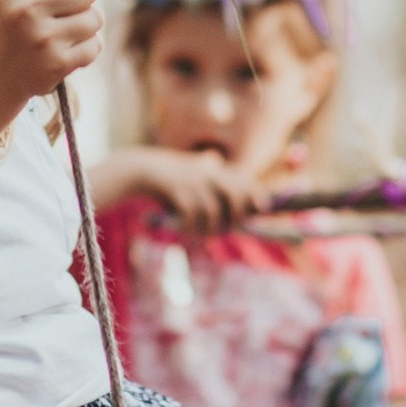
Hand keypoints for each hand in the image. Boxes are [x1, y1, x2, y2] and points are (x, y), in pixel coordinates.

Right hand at [0, 0, 101, 99]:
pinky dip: (84, 49)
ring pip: (94, 18)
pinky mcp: (56, 64)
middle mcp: (23, 7)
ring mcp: (40, 38)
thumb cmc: (7, 12)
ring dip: (83, 24)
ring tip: (57, 31)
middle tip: (52, 12)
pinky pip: (94, 46)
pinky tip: (60, 51)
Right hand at [129, 148, 265, 233]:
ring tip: (204, 236)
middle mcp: (207, 174)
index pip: (243, 180)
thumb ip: (214, 189)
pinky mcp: (178, 190)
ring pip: (214, 211)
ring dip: (210, 229)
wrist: (140, 169)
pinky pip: (193, 214)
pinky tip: (186, 231)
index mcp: (213, 171)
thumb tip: (234, 215)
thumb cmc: (171, 181)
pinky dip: (191, 227)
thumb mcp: (194, 178)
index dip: (256, 194)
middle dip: (236, 216)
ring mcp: (193, 181)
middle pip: (235, 195)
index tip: (264, 207)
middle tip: (229, 229)